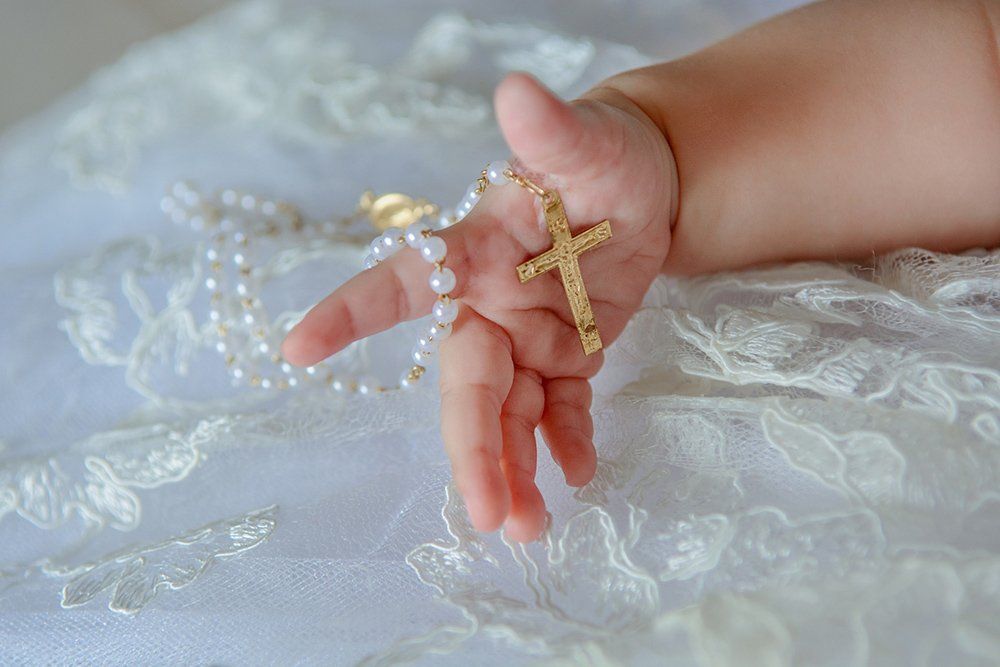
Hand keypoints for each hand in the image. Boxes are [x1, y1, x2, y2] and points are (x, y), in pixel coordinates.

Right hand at [281, 72, 675, 541]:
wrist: (645, 189)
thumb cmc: (600, 156)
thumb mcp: (585, 142)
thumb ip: (550, 129)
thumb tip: (517, 91)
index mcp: (473, 252)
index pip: (400, 282)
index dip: (348, 313)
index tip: (295, 349)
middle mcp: (487, 304)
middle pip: (466, 384)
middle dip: (471, 448)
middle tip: (485, 513)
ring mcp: (527, 338)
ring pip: (508, 414)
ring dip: (513, 469)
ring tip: (525, 527)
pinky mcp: (569, 357)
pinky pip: (560, 409)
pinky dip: (567, 443)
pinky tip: (579, 473)